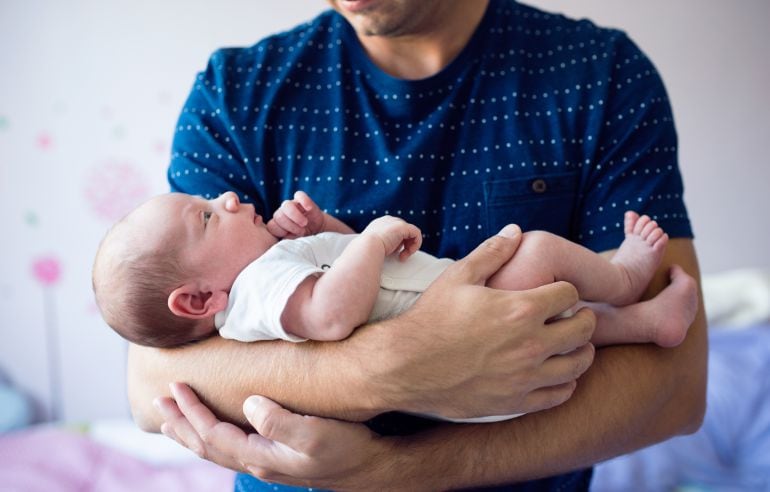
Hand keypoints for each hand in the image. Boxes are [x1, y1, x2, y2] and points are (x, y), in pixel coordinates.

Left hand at [155, 383, 394, 489]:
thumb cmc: (346, 449)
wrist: (370, 467)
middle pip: (206, 445)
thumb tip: (249, 403)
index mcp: (260, 457)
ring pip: (216, 448)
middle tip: (158, 402)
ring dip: (191, 431)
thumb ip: (280, 421)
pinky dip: (211, 435)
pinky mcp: (276, 456)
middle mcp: (257, 463)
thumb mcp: (316, 434)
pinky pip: (231, 446)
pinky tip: (212, 428)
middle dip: (180, 424)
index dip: (191, 412)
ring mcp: (266, 462)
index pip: (213, 434)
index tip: (176, 388)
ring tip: (172, 418)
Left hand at [267, 191, 325, 237]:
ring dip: (295, 215)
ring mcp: (292, 205)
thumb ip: (287, 242)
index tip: (292, 236)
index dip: (281, 232)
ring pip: (286, 205)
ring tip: (304, 223)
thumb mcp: (296, 243)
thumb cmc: (305, 239)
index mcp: (278, 226)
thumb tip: (284, 241)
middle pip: (278, 216)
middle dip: (290, 225)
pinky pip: (299, 195)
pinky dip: (304, 201)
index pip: (272, 226)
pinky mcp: (302, 200)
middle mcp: (282, 214)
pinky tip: (309, 209)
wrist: (320, 232)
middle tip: (301, 231)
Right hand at [361, 215, 421, 259]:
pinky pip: (416, 233)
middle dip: (404, 244)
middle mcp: (388, 220)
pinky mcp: (403, 226)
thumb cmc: (368, 251)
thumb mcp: (375, 246)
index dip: (398, 243)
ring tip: (403, 256)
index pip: (395, 231)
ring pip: (411, 233)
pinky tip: (409, 252)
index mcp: (379, 224)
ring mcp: (395, 222)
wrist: (367, 248)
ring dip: (410, 246)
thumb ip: (384, 244)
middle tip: (400, 256)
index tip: (395, 254)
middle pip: (404, 231)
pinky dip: (416, 244)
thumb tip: (392, 251)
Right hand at [380, 224, 596, 418]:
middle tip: (574, 316)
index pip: (569, 294)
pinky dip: (566, 382)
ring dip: (580, 350)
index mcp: (521, 309)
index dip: (566, 289)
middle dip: (583, 318)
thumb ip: (492, 252)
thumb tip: (516, 231)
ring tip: (570, 344)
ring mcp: (525, 376)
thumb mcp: (459, 277)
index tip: (558, 292)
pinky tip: (556, 373)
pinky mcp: (516, 401)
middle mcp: (530, 344)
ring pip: (578, 364)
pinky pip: (560, 394)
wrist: (405, 365)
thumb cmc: (431, 318)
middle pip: (583, 329)